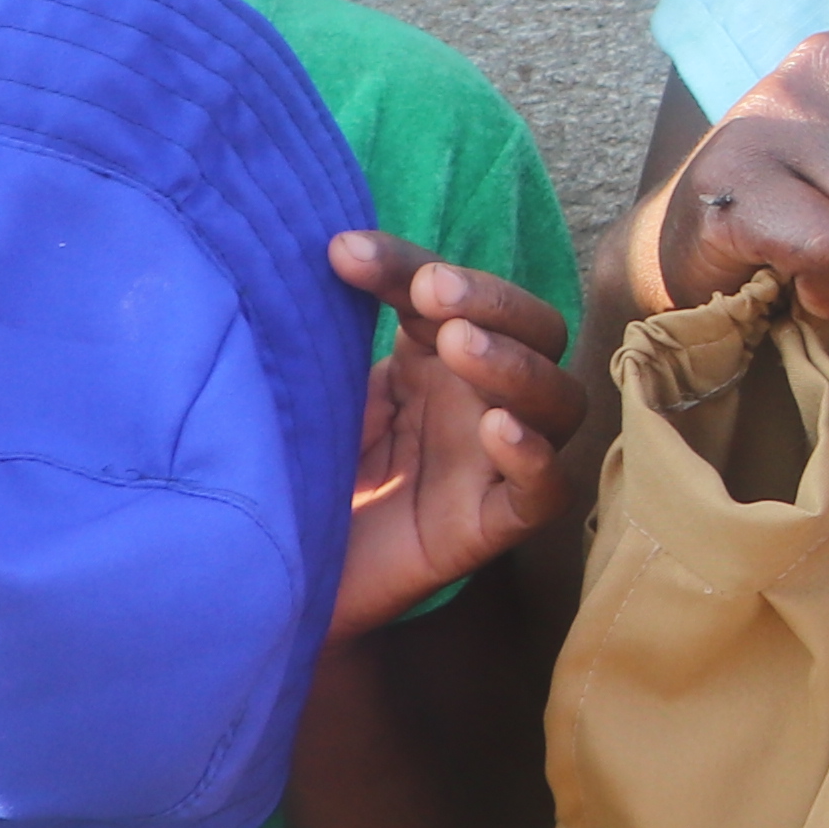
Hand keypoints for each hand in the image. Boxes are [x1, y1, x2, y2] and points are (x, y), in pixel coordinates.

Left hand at [327, 232, 583, 636]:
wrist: (270, 579)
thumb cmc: (293, 476)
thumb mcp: (309, 391)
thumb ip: (324, 332)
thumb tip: (326, 248)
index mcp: (432, 358)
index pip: (450, 291)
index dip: (406, 263)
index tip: (344, 253)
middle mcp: (476, 401)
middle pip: (537, 331)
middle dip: (493, 300)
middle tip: (432, 291)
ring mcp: (491, 463)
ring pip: (558, 402)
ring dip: (516, 365)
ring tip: (458, 345)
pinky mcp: (491, 527)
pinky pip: (545, 491)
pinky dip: (534, 457)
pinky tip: (497, 430)